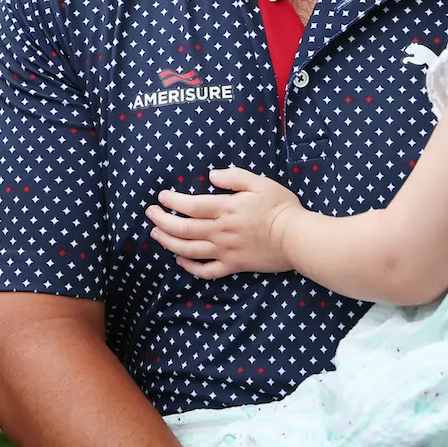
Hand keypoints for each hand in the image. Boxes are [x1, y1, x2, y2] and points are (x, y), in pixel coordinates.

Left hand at [147, 168, 300, 277]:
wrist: (297, 238)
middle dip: (162, 221)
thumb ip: (234, 177)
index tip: (162, 197)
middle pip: (183, 229)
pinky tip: (180, 259)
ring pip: (189, 250)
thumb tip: (211, 176)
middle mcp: (221, 231)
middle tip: (150, 214)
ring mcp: (225, 251)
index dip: (172, 201)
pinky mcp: (233, 265)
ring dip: (168, 242)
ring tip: (156, 235)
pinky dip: (189, 266)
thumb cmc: (281, 208)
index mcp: (226, 209)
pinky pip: (206, 271)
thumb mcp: (260, 183)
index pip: (191, 205)